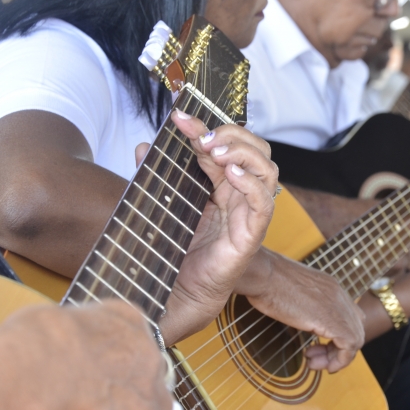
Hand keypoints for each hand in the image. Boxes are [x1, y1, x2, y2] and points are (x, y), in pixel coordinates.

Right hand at [0, 301, 176, 409]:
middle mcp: (148, 353)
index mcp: (128, 321)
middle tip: (91, 402)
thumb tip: (57, 347)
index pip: (134, 342)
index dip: (114, 362)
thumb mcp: (53, 321)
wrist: (33, 373)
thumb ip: (71, 335)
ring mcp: (150, 394)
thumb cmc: (27, 344)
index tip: (90, 373)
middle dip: (128, 390)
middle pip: (150, 376)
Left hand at [160, 110, 277, 342]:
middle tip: (202, 136)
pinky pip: (263, 202)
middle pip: (256, 149)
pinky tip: (229, 174)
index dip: (204, 127)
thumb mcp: (162, 203)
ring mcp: (249, 212)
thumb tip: (143, 145)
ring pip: (267, 169)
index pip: (224, 144)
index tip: (179, 118)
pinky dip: (251, 183)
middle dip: (231, 134)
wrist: (178, 291)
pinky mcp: (252, 234)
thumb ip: (155, 176)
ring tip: (215, 151)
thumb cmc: (175, 249)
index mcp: (221, 184)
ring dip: (244, 153)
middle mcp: (239, 194)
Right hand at [234, 249, 365, 372]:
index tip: (317, 346)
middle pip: (356, 328)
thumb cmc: (266, 280)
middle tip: (314, 357)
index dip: (338, 335)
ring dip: (337, 357)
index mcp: (330, 287)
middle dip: (337, 349)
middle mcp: (339, 295)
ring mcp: (338, 306)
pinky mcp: (333, 320)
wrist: (263, 274)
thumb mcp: (291, 291)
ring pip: (356, 338)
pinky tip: (323, 366)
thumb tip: (301, 316)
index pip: (350, 314)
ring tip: (315, 363)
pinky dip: (340, 360)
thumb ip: (303, 303)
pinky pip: (350, 345)